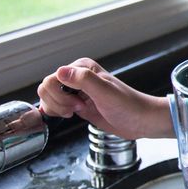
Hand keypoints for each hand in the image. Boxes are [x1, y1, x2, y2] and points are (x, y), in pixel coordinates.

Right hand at [36, 57, 171, 138]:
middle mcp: (76, 77)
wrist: (141, 120)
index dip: (60, 95)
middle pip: (46, 88)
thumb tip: (60, 71)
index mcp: (82, 68)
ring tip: (77, 111)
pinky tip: (71, 115)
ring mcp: (76, 91)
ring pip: (48, 98)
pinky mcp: (77, 104)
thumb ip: (84, 80)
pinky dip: (57, 112)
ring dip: (57, 108)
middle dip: (57, 102)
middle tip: (78, 108)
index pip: (52, 79)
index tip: (79, 103)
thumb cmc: (128, 106)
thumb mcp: (106, 92)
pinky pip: (55, 106)